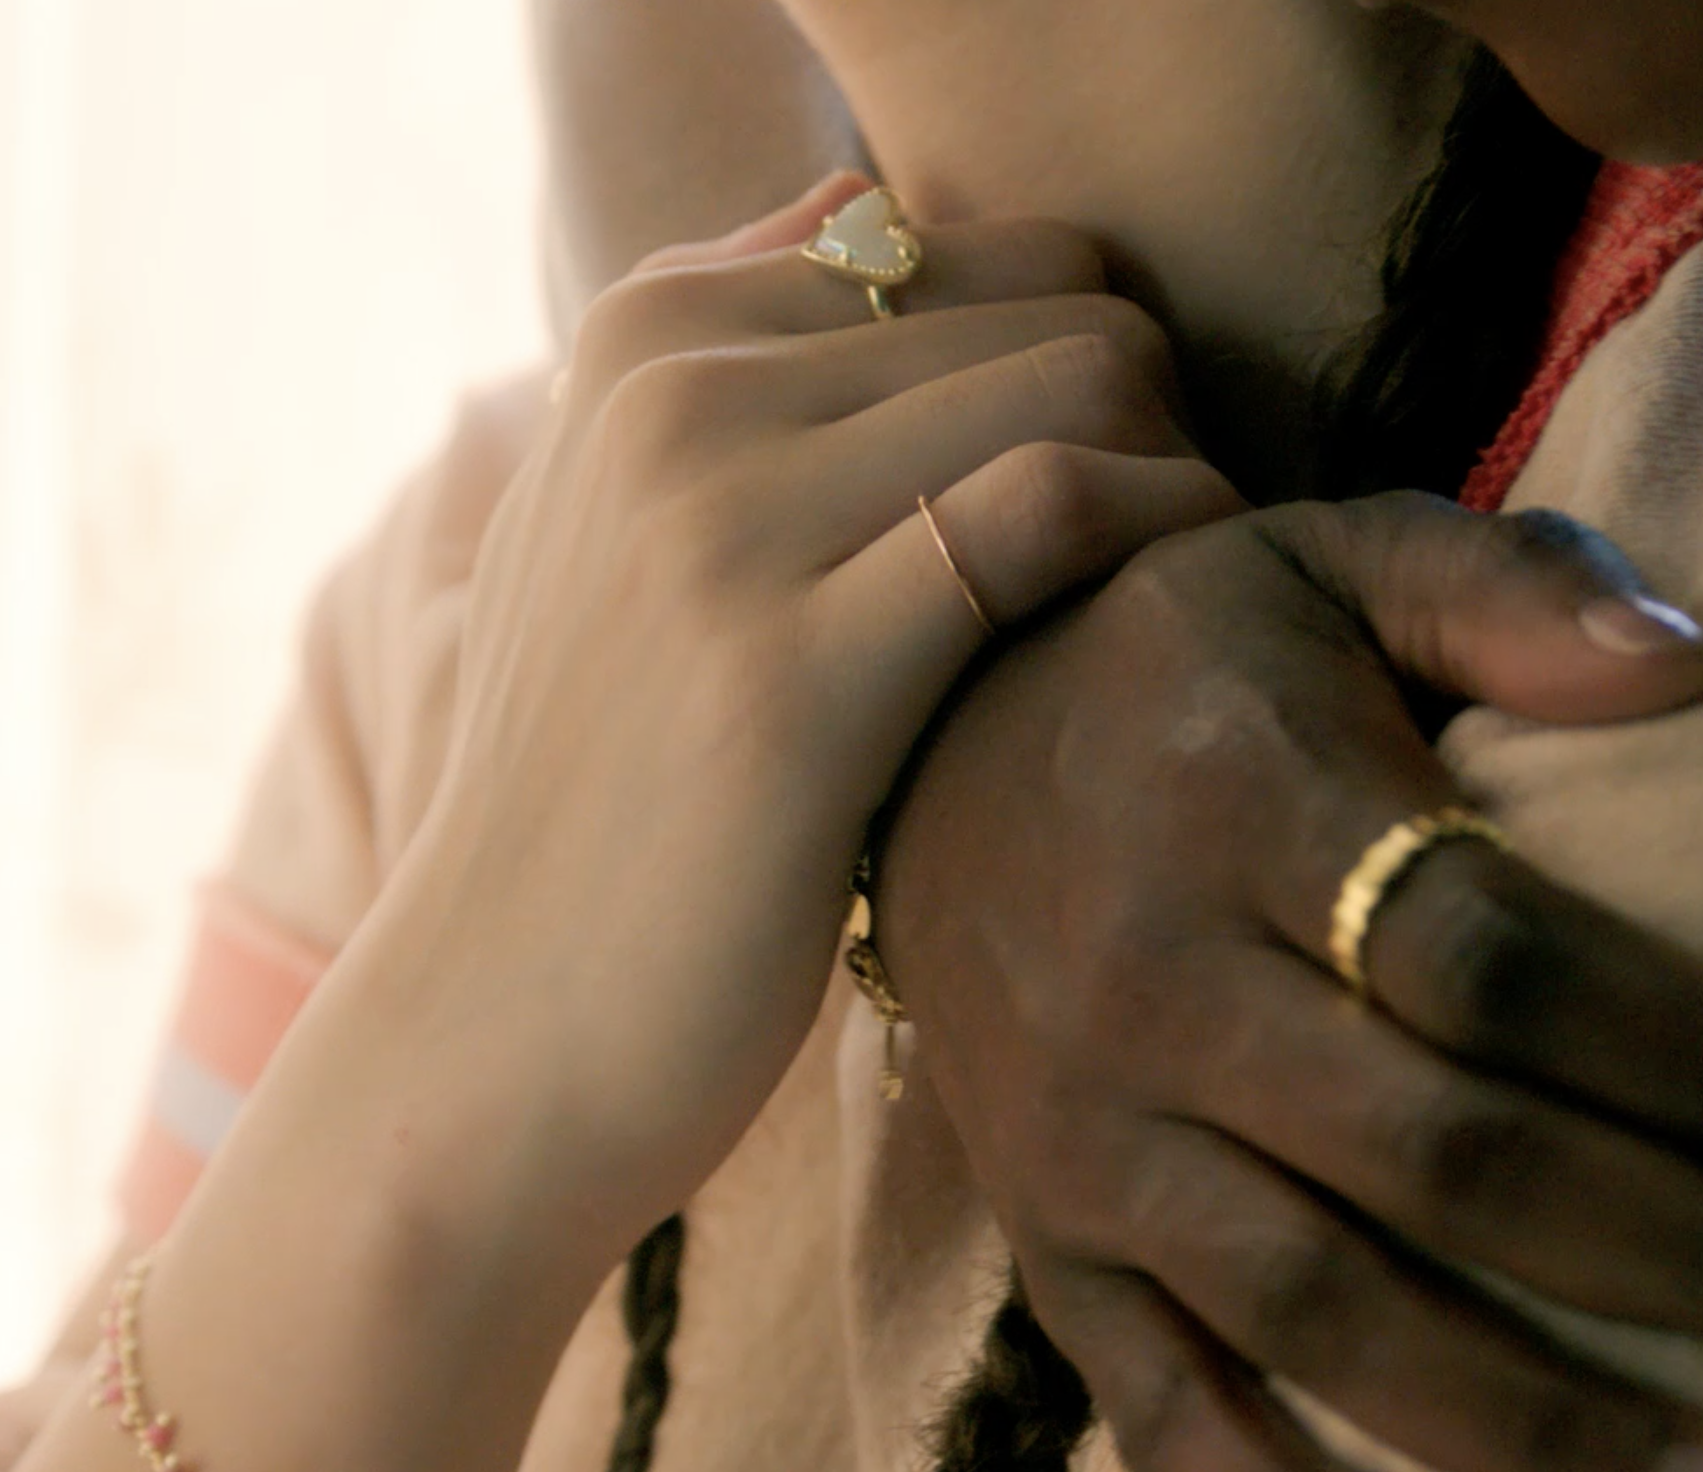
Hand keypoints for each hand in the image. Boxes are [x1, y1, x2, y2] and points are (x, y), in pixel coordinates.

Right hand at [327, 175, 1242, 1262]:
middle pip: (1056, 299)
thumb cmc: (610, 809)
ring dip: (1191, 481)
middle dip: (1167, 421)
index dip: (1094, 359)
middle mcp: (674, 387)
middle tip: (1200, 566)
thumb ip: (727, 370)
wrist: (493, 1038)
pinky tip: (1190, 640)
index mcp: (645, 335)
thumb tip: (854, 202)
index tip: (1135, 491)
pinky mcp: (789, 666)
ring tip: (1209, 607)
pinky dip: (1166, 541)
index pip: (975, 247)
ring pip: (1078, 379)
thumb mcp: (615, 541)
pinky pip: (1055, 507)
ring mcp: (720, 514)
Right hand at [873, 495, 1702, 1471]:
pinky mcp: (1044, 1245)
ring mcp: (1084, 1137)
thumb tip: (1697, 672)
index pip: (1498, 958)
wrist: (894, 747)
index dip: (1699, 1059)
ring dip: (1531, 1424)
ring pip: (1319, 1309)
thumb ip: (1508, 593)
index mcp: (1243, 799)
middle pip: (1445, 1157)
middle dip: (1685, 1260)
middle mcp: (1153, 983)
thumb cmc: (1179, 657)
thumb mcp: (1324, 557)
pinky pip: (1156, 1407)